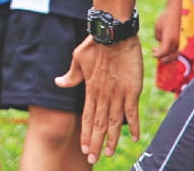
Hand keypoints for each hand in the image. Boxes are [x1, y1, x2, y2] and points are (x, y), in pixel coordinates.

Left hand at [57, 35, 142, 162]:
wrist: (112, 35)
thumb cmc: (93, 45)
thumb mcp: (77, 59)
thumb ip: (71, 75)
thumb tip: (58, 83)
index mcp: (90, 89)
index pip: (86, 117)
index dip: (85, 133)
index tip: (83, 147)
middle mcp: (102, 95)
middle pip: (98, 124)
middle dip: (95, 142)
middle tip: (92, 158)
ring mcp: (117, 94)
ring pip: (113, 122)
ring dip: (111, 139)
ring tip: (109, 154)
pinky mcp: (131, 90)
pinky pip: (132, 112)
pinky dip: (133, 125)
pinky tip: (135, 138)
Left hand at [152, 1, 180, 59]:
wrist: (176, 11)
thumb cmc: (166, 17)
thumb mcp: (157, 27)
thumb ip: (158, 37)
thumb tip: (160, 42)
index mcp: (169, 38)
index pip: (163, 51)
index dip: (157, 55)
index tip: (152, 54)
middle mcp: (176, 41)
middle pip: (169, 55)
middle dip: (162, 57)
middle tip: (155, 54)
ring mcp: (179, 41)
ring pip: (175, 54)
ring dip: (168, 56)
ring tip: (159, 52)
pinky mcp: (181, 40)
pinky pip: (177, 50)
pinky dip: (172, 53)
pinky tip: (165, 49)